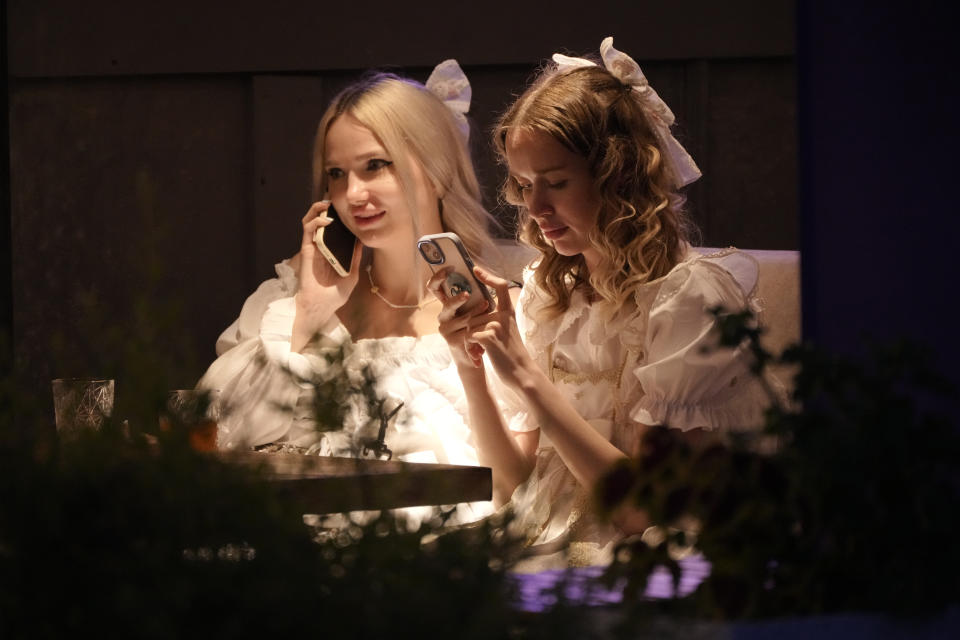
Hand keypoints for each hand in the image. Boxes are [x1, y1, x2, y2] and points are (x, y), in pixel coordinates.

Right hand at [292, 201, 362, 350]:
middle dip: (327, 209)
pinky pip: (307, 230)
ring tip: (327, 203)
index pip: (334, 230)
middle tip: (337, 201)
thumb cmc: (335, 295)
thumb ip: (356, 258)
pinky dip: (315, 221)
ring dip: (317, 210)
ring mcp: (313, 247)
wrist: (321, 307)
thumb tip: (362, 242)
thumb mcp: (352, 275)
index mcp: (332, 252)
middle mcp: (321, 247)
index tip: (350, 210)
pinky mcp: (306, 250)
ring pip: (310, 221)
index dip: (340, 219)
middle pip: (321, 222)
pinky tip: (325, 219)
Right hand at [429, 266, 489, 370]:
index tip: (450, 268)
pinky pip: (466, 331)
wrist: (475, 354)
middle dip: (457, 299)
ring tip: (487, 306)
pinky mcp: (451, 340)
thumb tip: (479, 271)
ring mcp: (445, 328)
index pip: (436, 288)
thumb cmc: (478, 327)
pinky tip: (485, 327)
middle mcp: (444, 314)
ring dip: (475, 312)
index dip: (438, 277)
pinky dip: (478, 328)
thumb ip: (476, 293)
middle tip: (467, 294)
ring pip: (461, 318)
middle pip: (446, 304)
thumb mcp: (477, 308)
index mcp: (448, 303)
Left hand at [463, 267, 536, 388]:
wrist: (523, 374)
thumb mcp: (508, 330)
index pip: (500, 286)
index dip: (487, 276)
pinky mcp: (489, 337)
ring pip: (469, 326)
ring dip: (470, 343)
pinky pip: (468, 336)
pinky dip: (470, 349)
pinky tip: (479, 357)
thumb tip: (479, 310)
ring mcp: (496, 325)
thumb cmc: (513, 354)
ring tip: (481, 354)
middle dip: (471, 332)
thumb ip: (497, 319)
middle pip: (474, 314)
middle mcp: (503, 315)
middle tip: (481, 349)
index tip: (476, 270)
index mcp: (508, 312)